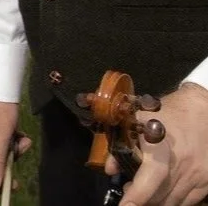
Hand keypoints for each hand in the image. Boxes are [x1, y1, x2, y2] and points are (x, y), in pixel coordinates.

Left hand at [107, 82, 207, 205]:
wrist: (204, 111)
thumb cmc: (168, 114)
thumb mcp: (138, 119)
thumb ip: (121, 142)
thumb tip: (110, 169)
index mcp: (163, 148)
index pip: (151, 177)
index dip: (137, 195)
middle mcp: (184, 166)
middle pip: (161, 197)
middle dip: (142, 201)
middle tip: (129, 194)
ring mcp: (198, 177)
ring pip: (175, 203)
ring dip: (156, 202)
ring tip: (143, 194)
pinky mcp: (207, 182)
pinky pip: (189, 202)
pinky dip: (173, 202)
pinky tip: (162, 194)